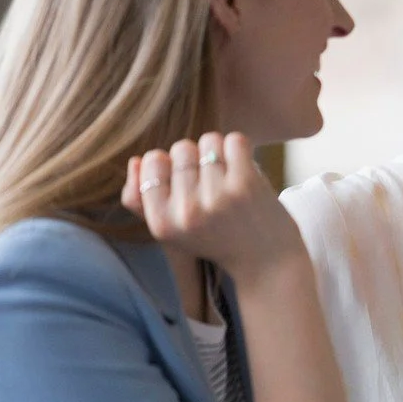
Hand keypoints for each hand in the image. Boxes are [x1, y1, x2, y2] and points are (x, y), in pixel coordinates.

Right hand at [120, 132, 304, 283]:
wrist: (267, 261)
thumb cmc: (216, 240)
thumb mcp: (172, 231)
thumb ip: (141, 200)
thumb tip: (135, 160)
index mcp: (162, 223)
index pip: (150, 162)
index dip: (168, 163)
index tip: (185, 180)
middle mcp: (187, 211)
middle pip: (180, 148)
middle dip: (195, 157)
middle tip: (211, 181)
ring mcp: (217, 197)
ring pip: (208, 140)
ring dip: (220, 151)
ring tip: (227, 174)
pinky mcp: (247, 185)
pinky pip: (235, 140)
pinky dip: (240, 148)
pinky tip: (244, 167)